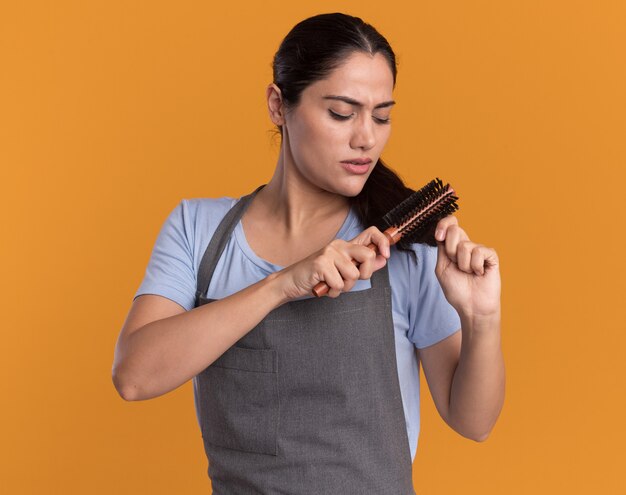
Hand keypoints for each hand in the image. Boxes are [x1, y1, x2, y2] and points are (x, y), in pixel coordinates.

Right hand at [274, 227, 390, 300]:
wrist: (290, 282)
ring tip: (331, 284)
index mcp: (345, 246)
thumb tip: (383, 259)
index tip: (386, 255)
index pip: (371, 233)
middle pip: (368, 256)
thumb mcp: (342, 271)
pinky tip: (323, 287)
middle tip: (349, 280)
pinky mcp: (321, 264)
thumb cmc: (317, 278)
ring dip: (344, 287)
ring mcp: (329, 253)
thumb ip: (362, 265)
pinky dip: (332, 292)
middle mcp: (338, 246)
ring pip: (354, 275)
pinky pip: (339, 284)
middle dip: (365, 274)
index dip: (383, 242)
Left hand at [434, 216, 500, 319]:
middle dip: (451, 251)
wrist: (471, 307)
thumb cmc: (457, 290)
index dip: (443, 224)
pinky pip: (479, 252)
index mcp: (453, 247)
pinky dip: (475, 266)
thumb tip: (443, 230)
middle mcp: (466, 246)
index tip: (439, 236)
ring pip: (465, 245)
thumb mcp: (442, 268)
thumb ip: (442, 248)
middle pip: (455, 230)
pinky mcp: (491, 256)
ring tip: (469, 273)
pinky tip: (479, 273)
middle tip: (456, 266)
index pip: (449, 225)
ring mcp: (479, 250)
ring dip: (463, 264)